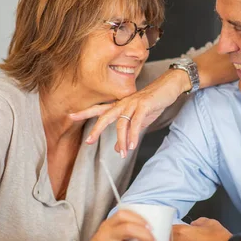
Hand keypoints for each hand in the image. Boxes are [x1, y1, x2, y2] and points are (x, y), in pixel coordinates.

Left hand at [69, 69, 189, 157]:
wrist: (169, 86)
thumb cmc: (153, 102)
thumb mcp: (139, 121)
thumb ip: (127, 133)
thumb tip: (117, 149)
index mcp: (120, 105)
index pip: (99, 109)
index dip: (85, 112)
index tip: (71, 116)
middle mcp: (123, 103)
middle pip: (105, 116)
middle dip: (96, 129)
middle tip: (88, 142)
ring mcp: (133, 103)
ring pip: (121, 123)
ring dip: (122, 140)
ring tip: (123, 154)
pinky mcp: (144, 105)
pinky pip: (136, 121)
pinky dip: (133, 134)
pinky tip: (132, 145)